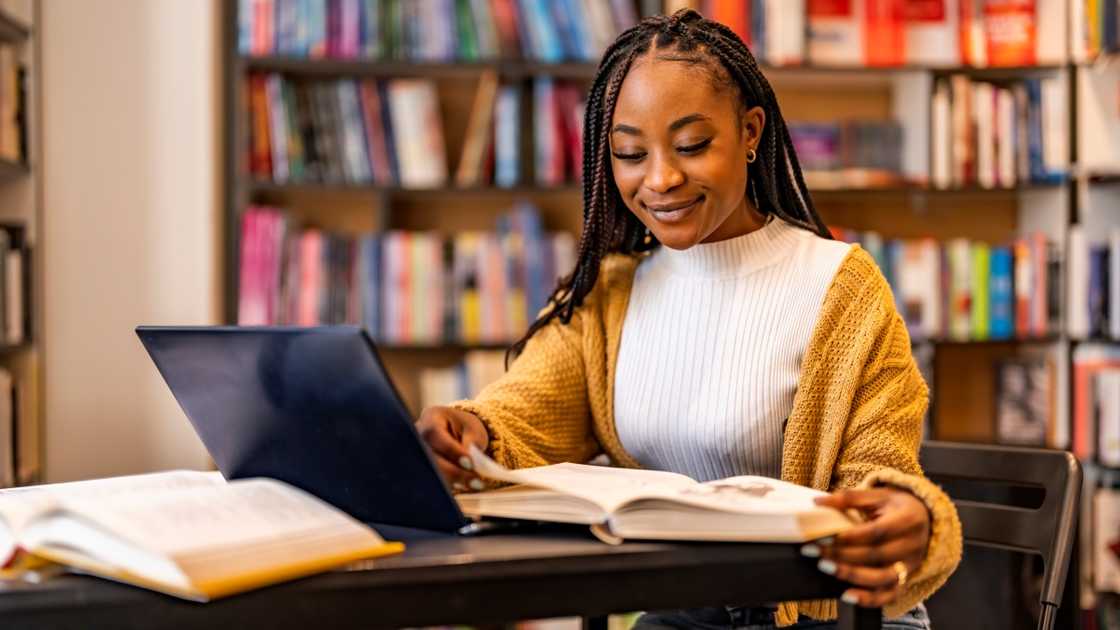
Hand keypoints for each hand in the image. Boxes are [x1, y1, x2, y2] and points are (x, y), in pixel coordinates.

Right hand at [415, 406, 489, 491]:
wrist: (456, 432)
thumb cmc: (464, 427)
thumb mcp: (473, 428)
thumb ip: (472, 441)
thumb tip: (471, 461)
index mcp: (430, 419)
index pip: (434, 434)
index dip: (451, 450)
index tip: (470, 463)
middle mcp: (418, 437)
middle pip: (429, 457)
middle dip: (453, 472)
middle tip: (476, 481)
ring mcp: (417, 454)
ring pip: (428, 472)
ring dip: (451, 482)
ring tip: (474, 485)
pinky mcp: (422, 469)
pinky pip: (432, 481)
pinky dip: (448, 486)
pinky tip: (463, 488)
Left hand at [806, 487, 930, 607]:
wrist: (926, 520)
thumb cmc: (897, 506)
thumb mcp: (879, 496)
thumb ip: (849, 498)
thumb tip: (817, 502)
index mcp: (907, 520)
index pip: (876, 532)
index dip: (849, 537)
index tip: (822, 536)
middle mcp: (912, 546)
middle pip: (875, 555)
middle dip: (841, 555)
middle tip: (814, 551)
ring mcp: (910, 566)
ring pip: (882, 578)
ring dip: (851, 575)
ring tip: (825, 567)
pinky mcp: (905, 580)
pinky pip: (888, 595)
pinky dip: (869, 599)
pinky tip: (847, 596)